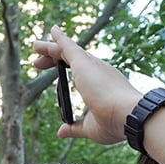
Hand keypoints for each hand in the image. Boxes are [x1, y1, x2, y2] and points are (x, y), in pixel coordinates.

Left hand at [32, 28, 142, 144]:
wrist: (129, 116)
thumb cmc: (116, 123)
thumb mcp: (90, 127)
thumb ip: (75, 127)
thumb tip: (61, 131)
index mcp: (102, 84)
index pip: (82, 72)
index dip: (66, 70)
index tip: (53, 71)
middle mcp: (99, 70)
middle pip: (74, 59)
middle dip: (55, 57)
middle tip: (38, 62)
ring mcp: (92, 66)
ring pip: (68, 51)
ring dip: (51, 48)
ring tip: (36, 46)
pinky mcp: (84, 63)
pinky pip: (68, 47)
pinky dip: (60, 40)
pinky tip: (52, 32)